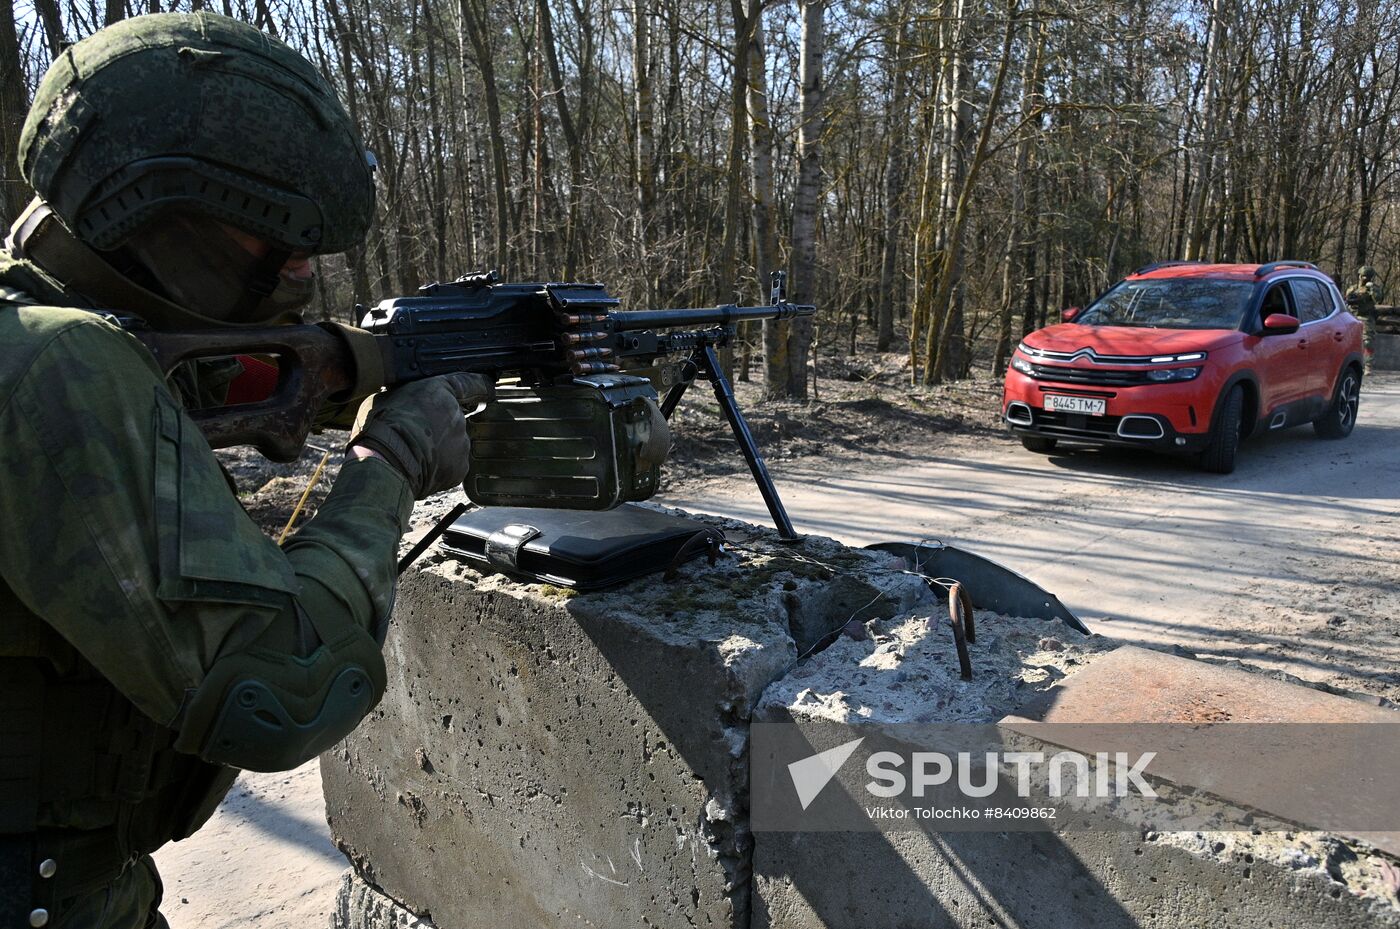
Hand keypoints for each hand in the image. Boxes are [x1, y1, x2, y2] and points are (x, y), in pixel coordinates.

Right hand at [347, 373, 493, 498]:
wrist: (387, 461)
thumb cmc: (383, 427)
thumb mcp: (389, 396)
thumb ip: (408, 394)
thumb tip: (406, 397)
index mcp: (442, 392)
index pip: (471, 384)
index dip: (480, 386)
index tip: (488, 389)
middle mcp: (457, 416)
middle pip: (456, 418)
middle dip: (441, 424)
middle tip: (417, 432)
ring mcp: (462, 443)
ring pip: (455, 443)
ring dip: (441, 446)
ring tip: (415, 451)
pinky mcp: (460, 467)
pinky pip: (453, 464)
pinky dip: (441, 466)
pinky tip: (422, 465)